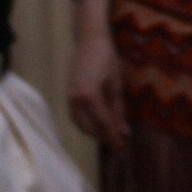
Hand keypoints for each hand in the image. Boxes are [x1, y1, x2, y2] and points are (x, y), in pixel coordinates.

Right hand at [66, 0, 128, 148]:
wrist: (88, 40)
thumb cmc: (107, 59)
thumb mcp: (116, 86)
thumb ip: (118, 111)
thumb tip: (124, 133)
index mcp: (89, 96)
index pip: (103, 124)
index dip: (114, 139)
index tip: (123, 151)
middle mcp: (75, 100)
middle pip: (90, 128)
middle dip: (105, 139)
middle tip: (120, 147)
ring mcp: (69, 97)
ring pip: (80, 125)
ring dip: (95, 133)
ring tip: (110, 136)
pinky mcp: (67, 95)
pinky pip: (75, 117)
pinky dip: (86, 125)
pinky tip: (98, 125)